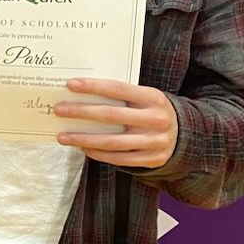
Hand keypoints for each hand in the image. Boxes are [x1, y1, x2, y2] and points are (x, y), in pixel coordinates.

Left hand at [53, 77, 177, 167]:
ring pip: (112, 141)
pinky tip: (83, 147)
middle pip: (111, 115)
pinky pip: (120, 158)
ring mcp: (156, 141)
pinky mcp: (153, 159)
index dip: (93, 86)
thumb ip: (121, 96)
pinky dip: (98, 153)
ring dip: (83, 138)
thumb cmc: (151, 110)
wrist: (184, 134)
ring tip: (63, 136)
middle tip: (58, 110)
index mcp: (153, 97)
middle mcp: (156, 119)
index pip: (118, 89)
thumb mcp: (144, 98)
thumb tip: (80, 94)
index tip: (70, 85)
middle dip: (81, 112)